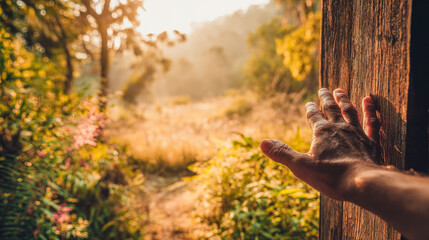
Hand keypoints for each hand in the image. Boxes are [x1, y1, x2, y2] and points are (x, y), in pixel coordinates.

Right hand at [260, 88, 380, 200]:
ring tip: (340, 91)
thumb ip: (282, 153)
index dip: (310, 109)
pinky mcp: (371, 142)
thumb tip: (262, 143)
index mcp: (322, 132)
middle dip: (326, 99)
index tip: (308, 103)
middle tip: (324, 89)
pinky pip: (372, 121)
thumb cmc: (330, 176)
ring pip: (350, 111)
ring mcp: (357, 133)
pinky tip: (369, 100)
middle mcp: (340, 128)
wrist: (362, 183)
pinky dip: (370, 110)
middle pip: (331, 109)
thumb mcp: (300, 166)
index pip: (314, 116)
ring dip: (344, 100)